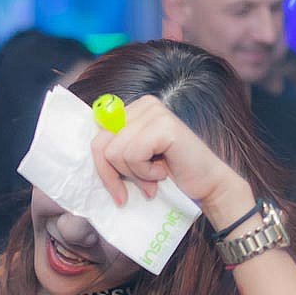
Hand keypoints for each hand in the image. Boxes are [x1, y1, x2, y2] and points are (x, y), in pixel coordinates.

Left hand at [89, 95, 247, 212]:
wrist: (207, 186)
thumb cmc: (171, 177)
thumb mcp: (134, 163)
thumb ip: (114, 151)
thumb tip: (88, 154)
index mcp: (132, 111)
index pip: (97, 137)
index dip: (104, 169)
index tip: (118, 189)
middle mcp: (143, 105)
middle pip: (101, 145)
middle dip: (115, 175)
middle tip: (140, 188)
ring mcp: (154, 111)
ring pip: (115, 152)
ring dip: (136, 175)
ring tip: (156, 177)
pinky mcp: (163, 124)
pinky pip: (132, 155)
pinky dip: (146, 173)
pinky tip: (164, 172)